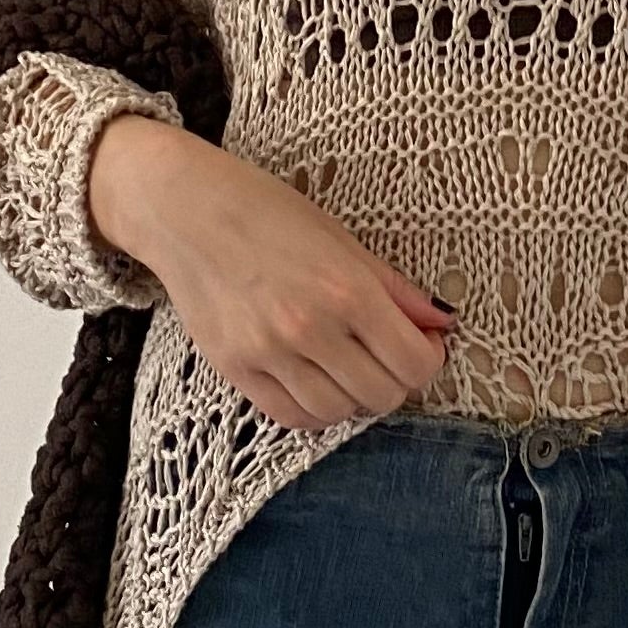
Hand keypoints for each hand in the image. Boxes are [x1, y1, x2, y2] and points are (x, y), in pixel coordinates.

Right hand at [89, 113, 457, 431]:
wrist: (186, 210)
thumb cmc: (268, 212)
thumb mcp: (342, 240)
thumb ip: (395, 289)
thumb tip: (441, 322)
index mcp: (347, 290)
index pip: (414, 362)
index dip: (429, 359)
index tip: (422, 344)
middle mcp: (311, 328)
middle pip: (382, 395)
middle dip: (397, 380)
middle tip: (387, 357)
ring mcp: (269, 354)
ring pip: (339, 413)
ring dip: (355, 398)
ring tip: (349, 369)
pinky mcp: (235, 370)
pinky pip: (291, 417)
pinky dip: (315, 411)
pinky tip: (317, 385)